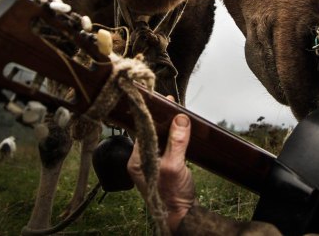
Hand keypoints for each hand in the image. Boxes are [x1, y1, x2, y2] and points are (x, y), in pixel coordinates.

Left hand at [128, 111, 196, 232]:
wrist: (181, 217)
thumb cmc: (172, 197)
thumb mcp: (174, 167)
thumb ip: (176, 142)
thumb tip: (180, 119)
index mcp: (136, 160)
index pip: (142, 129)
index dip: (153, 114)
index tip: (164, 101)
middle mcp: (141, 160)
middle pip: (151, 131)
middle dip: (162, 118)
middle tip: (172, 104)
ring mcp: (153, 163)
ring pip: (160, 137)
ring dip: (169, 126)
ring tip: (178, 114)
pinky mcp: (164, 166)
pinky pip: (167, 145)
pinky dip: (174, 136)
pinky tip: (181, 130)